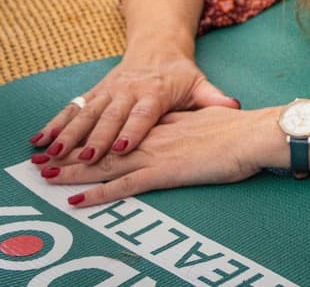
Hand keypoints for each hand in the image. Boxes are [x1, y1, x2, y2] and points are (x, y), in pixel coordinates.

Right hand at [29, 53, 239, 165]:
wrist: (158, 45)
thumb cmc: (180, 74)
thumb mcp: (199, 83)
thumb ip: (214, 98)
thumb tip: (235, 105)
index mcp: (156, 91)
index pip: (144, 112)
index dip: (133, 129)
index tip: (123, 147)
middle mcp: (129, 90)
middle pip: (111, 115)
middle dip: (96, 136)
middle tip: (83, 157)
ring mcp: (109, 90)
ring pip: (87, 113)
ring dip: (69, 133)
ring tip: (52, 153)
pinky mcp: (95, 92)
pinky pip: (73, 109)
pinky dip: (55, 123)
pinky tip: (39, 140)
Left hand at [39, 106, 280, 207]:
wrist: (253, 133)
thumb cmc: (243, 131)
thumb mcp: (218, 120)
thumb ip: (206, 120)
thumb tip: (207, 123)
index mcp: (170, 124)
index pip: (128, 129)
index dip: (101, 135)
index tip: (80, 141)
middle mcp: (157, 136)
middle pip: (108, 145)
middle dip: (75, 154)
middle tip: (46, 162)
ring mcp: (158, 153)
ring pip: (108, 164)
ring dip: (75, 172)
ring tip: (48, 177)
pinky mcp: (164, 172)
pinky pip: (125, 185)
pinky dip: (99, 194)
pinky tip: (79, 200)